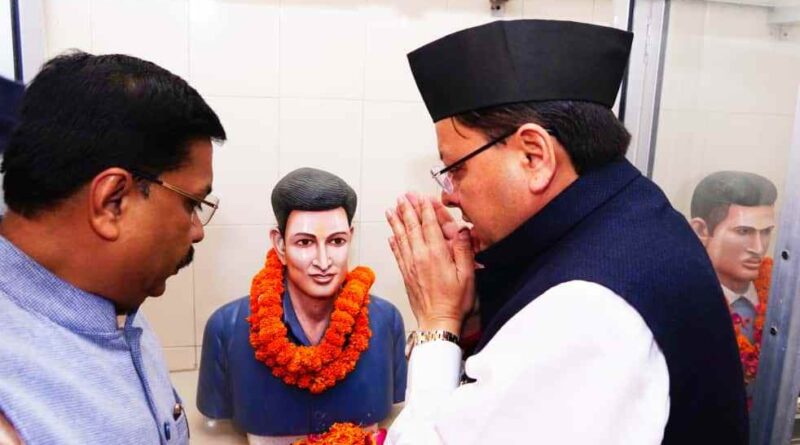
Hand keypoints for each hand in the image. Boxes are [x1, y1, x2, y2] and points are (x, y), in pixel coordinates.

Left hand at [386, 193, 474, 333]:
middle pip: (412, 227)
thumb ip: (463, 250)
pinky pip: (397, 253)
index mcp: (436, 253)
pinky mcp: (406, 274)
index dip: (425, 208)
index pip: (429, 224)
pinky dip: (394, 242)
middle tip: (402, 197)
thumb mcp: (467, 274)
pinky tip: (391, 236)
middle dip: (407, 210)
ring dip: (396, 222)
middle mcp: (420, 256)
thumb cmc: (455, 301)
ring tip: (391, 210)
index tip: (421, 197)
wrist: (437, 322)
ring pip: (401, 238)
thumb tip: (462, 230)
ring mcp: (410, 265)